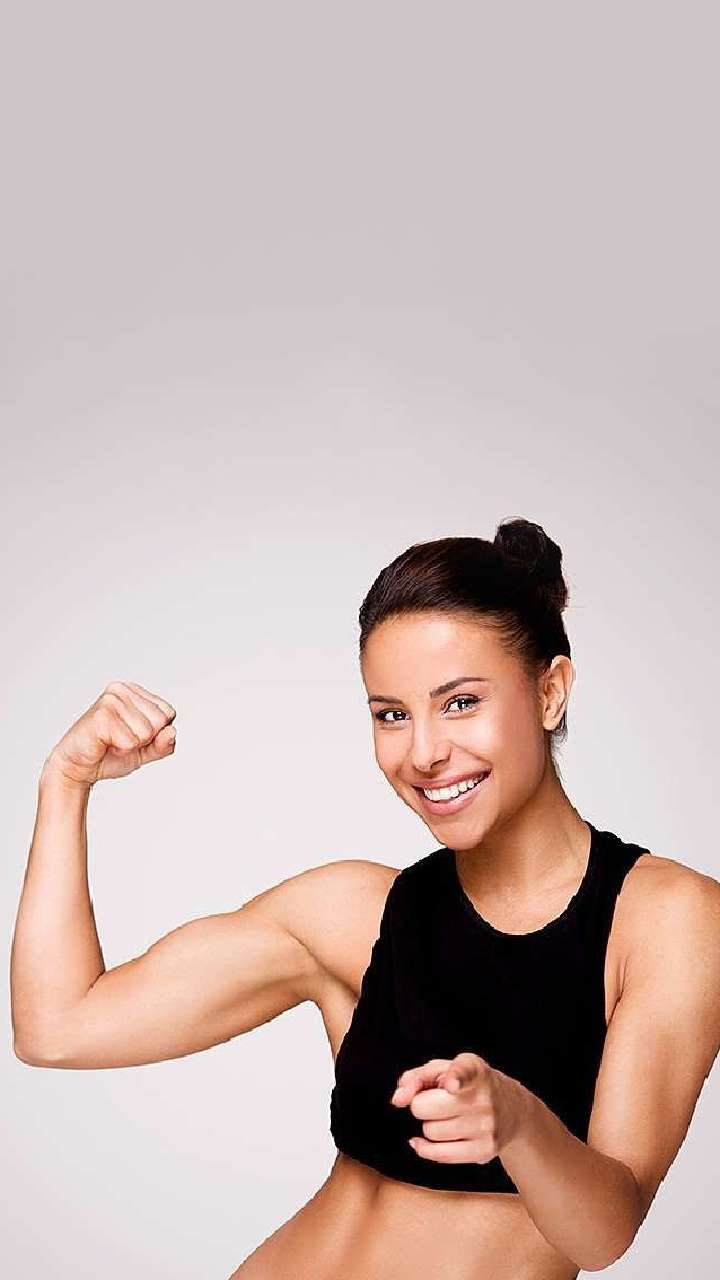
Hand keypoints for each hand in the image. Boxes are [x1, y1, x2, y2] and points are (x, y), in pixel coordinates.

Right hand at [41, 681, 176, 788]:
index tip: (132, 735)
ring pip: (146, 732)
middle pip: (160, 721)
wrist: (78, 769)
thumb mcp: (145, 751)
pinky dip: (121, 750)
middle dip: (144, 740)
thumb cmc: (109, 755)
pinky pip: (130, 741)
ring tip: (111, 741)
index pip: (168, 713)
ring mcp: (110, 700)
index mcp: (134, 691)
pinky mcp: (101, 716)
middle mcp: (122, 690)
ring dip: (130, 745)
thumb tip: (171, 731)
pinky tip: (104, 744)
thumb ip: (163, 744)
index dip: (155, 734)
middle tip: (120, 740)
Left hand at [390, 1051, 527, 1163]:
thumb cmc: (466, 1085)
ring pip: (430, 1132)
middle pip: (425, 1107)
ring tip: (446, 1118)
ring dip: (429, 1126)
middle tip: (435, 1101)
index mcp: (474, 1070)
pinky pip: (440, 1155)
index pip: (462, 1072)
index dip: (455, 1079)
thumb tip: (398, 1100)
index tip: (451, 1085)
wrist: (511, 1109)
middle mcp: (483, 1098)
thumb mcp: (443, 1069)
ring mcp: (486, 1126)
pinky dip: (426, 1148)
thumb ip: (415, 1077)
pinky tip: (427, 1140)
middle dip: (422, 1105)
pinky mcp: (485, 1150)